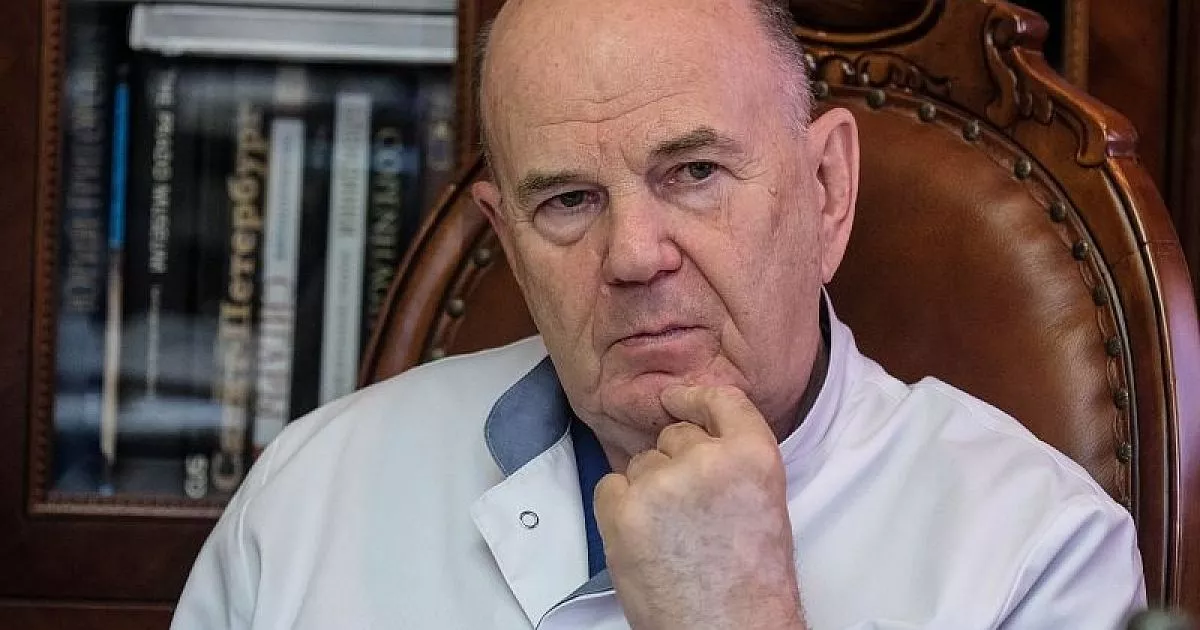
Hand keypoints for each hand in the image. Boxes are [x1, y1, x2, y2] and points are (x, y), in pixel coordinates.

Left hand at [594, 385, 805, 629]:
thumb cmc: (751, 582)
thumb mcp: (764, 503)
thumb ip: (734, 461)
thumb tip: (693, 432)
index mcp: (754, 456)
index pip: (722, 398)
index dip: (694, 396)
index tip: (676, 399)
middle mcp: (708, 460)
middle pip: (673, 436)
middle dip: (675, 464)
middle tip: (691, 513)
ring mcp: (662, 483)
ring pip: (641, 463)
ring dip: (648, 490)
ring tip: (672, 537)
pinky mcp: (623, 510)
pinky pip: (610, 486)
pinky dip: (620, 508)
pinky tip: (647, 541)